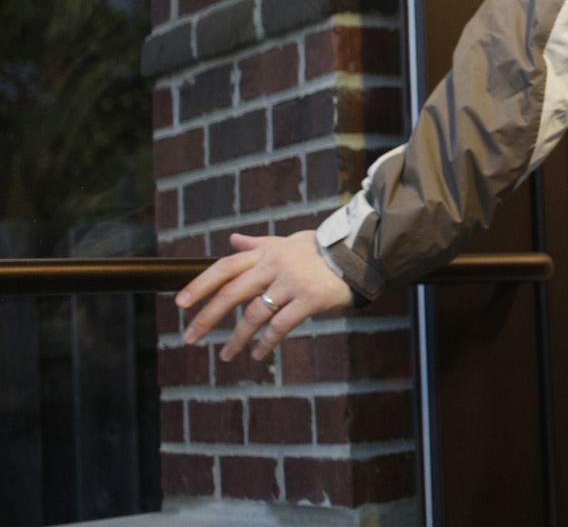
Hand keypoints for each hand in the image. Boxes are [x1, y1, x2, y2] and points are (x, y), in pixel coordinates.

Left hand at [176, 231, 355, 361]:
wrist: (359, 254)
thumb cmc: (322, 249)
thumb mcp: (289, 241)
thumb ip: (259, 244)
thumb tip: (232, 240)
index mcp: (267, 253)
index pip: (225, 267)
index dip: (200, 285)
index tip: (180, 304)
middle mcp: (275, 266)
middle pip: (232, 293)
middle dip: (207, 317)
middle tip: (189, 337)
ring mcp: (292, 283)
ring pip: (254, 314)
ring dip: (237, 338)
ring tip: (225, 355)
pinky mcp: (309, 300)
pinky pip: (281, 326)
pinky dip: (266, 342)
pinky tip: (259, 354)